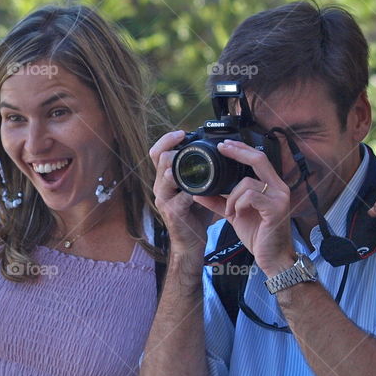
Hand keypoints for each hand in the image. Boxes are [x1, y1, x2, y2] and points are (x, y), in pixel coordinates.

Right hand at [150, 130, 217, 268]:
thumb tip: (217, 151)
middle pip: (159, 158)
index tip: (182, 133)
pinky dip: (194, 190)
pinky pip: (181, 196)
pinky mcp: (173, 212)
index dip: (167, 139)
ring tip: (194, 163)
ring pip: (167, 175)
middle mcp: (160, 186)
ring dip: (180, 166)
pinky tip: (204, 189)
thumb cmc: (195, 214)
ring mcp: (164, 199)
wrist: (190, 243)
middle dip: (174, 148)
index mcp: (165, 178)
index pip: (157, 152)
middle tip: (188, 144)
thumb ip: (200, 172)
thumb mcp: (196, 188)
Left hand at [193, 139, 294, 277]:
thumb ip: (219, 201)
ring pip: (247, 182)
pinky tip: (236, 214)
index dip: (241, 148)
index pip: (258, 159)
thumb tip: (198, 193)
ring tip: (229, 211)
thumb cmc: (258, 235)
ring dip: (231, 196)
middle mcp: (279, 188)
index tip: (223, 144)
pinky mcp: (276, 209)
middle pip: (258, 159)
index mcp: (271, 186)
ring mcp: (280, 198)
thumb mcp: (235, 214)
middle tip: (221, 148)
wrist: (273, 259)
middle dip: (237, 151)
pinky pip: (250, 196)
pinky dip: (237, 204)